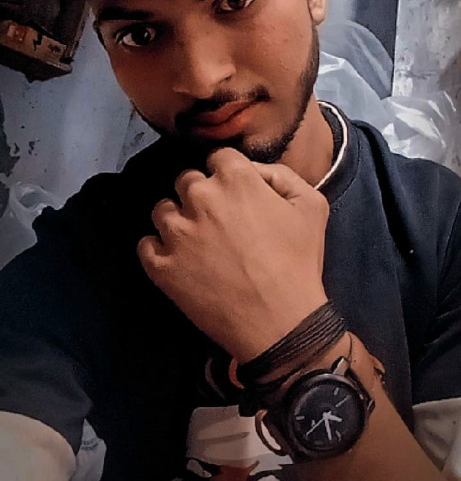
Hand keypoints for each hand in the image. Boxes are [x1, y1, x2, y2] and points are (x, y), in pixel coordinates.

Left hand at [137, 148, 328, 361]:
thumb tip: (254, 170)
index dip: (227, 172)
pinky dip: (157, 249)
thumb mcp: (312, 206)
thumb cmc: (299, 264)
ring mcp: (177, 232)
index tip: (234, 191)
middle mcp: (200, 197)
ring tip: (194, 239)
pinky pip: (145, 245)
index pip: (217, 156)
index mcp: (236, 178)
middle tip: (217, 218)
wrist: (281, 323)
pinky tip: (176, 259)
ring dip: (176, 218)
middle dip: (200, 193)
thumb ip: (281, 174)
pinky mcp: (162, 266)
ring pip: (162, 209)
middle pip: (186, 180)